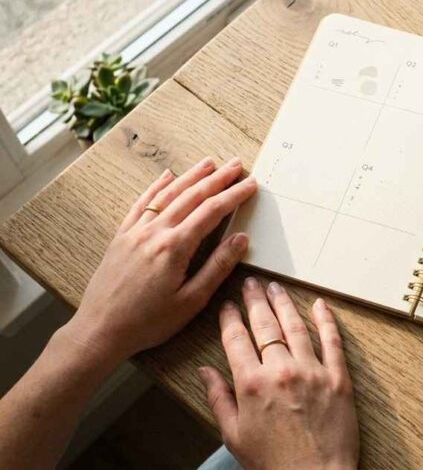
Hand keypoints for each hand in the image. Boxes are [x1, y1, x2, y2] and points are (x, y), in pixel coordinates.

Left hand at [63, 157, 256, 366]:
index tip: (251, 185)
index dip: (234, 196)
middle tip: (237, 165)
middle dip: (217, 179)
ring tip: (209, 163)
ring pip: (167, 195)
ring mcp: (135, 231)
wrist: (100, 330)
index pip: (212, 212)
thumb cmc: (148, 322)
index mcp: (175, 248)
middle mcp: (154, 232)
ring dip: (190, 176)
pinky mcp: (121, 236)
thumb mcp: (191, 301)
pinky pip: (141, 203)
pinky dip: (155, 187)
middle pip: (191, 196)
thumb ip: (217, 267)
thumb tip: (241, 239)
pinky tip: (167, 176)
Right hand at [199, 280, 358, 469]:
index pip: (236, 340)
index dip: (230, 318)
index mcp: (251, 385)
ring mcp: (312, 372)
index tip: (227, 305)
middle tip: (251, 283)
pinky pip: (332, 341)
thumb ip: (219, 399)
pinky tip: (319, 305)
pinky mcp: (338, 378)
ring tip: (276, 287)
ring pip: (296, 327)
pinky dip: (326, 320)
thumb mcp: (234, 435)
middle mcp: (281, 371)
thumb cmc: (273, 464)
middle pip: (265, 325)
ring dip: (284, 303)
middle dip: (255, 300)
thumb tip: (205, 372)